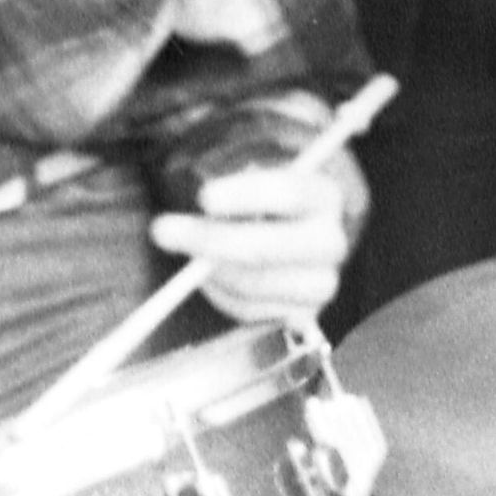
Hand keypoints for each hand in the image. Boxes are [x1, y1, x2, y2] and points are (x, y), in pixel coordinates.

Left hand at [148, 141, 367, 326]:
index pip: (290, 193)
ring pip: (252, 284)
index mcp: (326, 196)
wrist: (300, 236)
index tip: (204, 197)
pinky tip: (204, 275)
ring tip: (180, 252)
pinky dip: (219, 293)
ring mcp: (320, 286)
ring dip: (206, 270)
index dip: (245, 195)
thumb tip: (204, 208)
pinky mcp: (302, 318)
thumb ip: (239, 182)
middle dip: (208, 240)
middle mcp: (332, 243)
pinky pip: (249, 312)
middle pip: (265, 249)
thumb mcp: (260, 177)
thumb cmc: (268, 198)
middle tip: (163, 229)